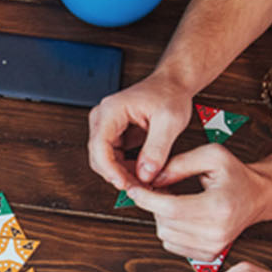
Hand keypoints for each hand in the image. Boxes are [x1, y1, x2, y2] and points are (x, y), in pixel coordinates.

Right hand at [87, 71, 192, 188]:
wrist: (173, 84)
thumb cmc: (170, 94)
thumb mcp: (170, 121)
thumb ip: (157, 148)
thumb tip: (145, 174)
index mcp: (111, 110)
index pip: (99, 145)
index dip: (109, 168)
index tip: (122, 183)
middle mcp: (104, 118)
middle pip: (98, 156)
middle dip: (117, 175)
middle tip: (138, 187)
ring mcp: (107, 127)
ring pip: (105, 160)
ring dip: (122, 174)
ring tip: (143, 182)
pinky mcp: (115, 135)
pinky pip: (115, 158)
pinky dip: (126, 169)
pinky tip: (141, 175)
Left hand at [124, 144, 269, 259]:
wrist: (258, 197)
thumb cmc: (236, 175)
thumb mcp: (212, 155)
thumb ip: (179, 164)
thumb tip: (152, 179)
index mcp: (218, 207)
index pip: (171, 209)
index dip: (146, 198)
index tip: (133, 188)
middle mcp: (217, 231)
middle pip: (165, 223)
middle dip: (154, 204)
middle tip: (161, 187)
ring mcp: (213, 246)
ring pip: (165, 235)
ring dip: (161, 217)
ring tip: (174, 199)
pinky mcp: (208, 254)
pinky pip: (172, 244)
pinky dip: (169, 229)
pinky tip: (180, 214)